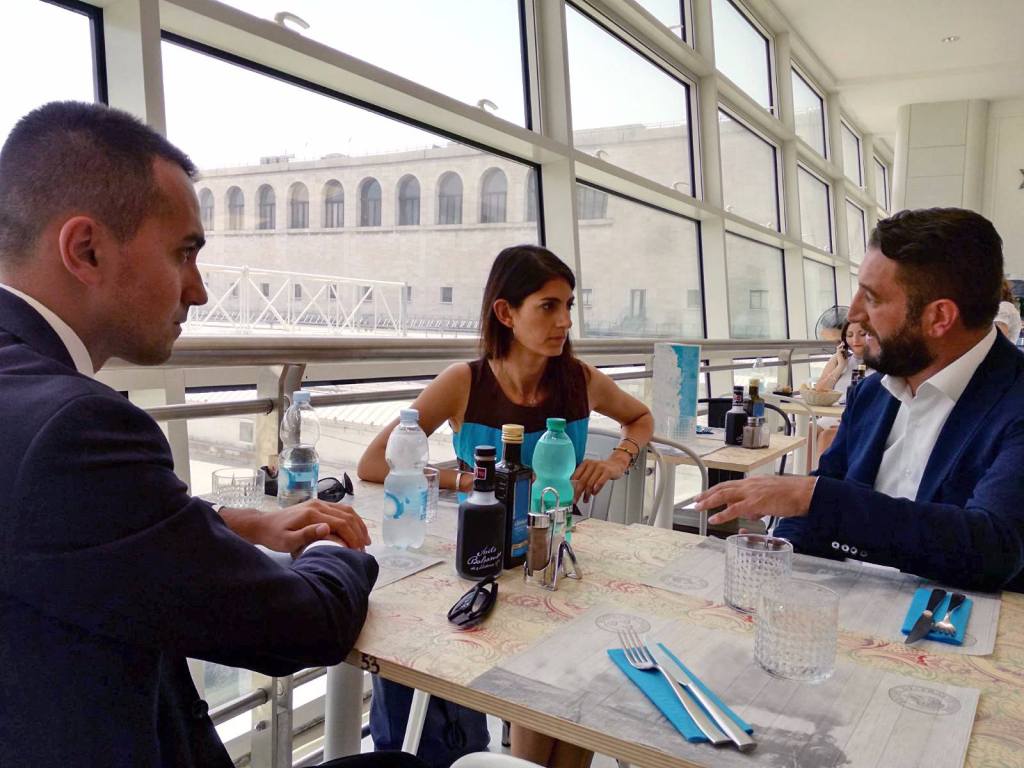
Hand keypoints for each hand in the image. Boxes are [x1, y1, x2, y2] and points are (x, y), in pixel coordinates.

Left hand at [226, 500, 370, 554]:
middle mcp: (318, 504)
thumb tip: (327, 528)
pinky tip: (355, 529)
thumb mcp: (287, 540)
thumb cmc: (274, 535)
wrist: (263, 523)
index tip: (357, 551)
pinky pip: (341, 509)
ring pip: (347, 510)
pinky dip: (352, 519)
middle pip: (347, 515)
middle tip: (364, 549)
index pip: (340, 523)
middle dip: (358, 532)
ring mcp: (319, 503)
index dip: (352, 537)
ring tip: (365, 540)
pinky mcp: (318, 505)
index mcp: (312, 513)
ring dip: (358, 524)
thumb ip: (306, 535)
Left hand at [571, 454, 628, 502]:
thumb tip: (573, 489)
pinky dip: (596, 489)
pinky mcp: (607, 471)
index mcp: (585, 464)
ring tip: (586, 499)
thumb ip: (583, 478)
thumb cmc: (602, 470)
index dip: (571, 487)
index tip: (569, 495)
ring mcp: (600, 467)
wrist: (616, 464)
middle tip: (575, 500)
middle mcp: (591, 464)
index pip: (575, 476)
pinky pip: (600, 482)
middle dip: (577, 492)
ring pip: (590, 483)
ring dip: (587, 493)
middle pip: (581, 481)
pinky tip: (594, 493)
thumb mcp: (590, 471)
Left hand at [693, 476, 815, 525]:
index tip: (705, 494)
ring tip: (698, 507)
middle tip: (695, 500)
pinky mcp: (755, 503)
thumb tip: (750, 515)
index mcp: (752, 483)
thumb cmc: (791, 496)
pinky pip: (734, 509)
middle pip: (722, 488)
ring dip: (709, 501)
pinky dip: (722, 514)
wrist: (804, 493)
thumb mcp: (770, 498)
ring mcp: (751, 493)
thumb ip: (757, 506)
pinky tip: (713, 518)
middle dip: (707, 494)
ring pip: (724, 495)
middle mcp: (749, 485)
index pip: (729, 485)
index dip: (715, 490)